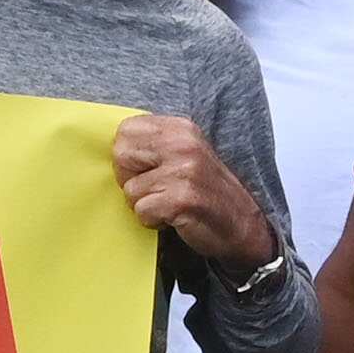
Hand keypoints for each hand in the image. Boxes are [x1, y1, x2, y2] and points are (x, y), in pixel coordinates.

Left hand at [110, 112, 274, 268]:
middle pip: (121, 156)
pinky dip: (154, 221)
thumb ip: (152, 146)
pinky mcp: (183, 198)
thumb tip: (111, 149)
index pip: (125, 131)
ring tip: (170, 204)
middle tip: (157, 191)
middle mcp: (183, 143)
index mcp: (180, 128)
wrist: (242, 224)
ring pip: (130, 190)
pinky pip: (143, 211)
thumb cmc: (204, 191)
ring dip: (146, 205)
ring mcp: (184, 170)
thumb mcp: (182, 154)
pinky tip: (175, 218)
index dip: (129, 157)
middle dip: (131, 180)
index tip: (149, 171)